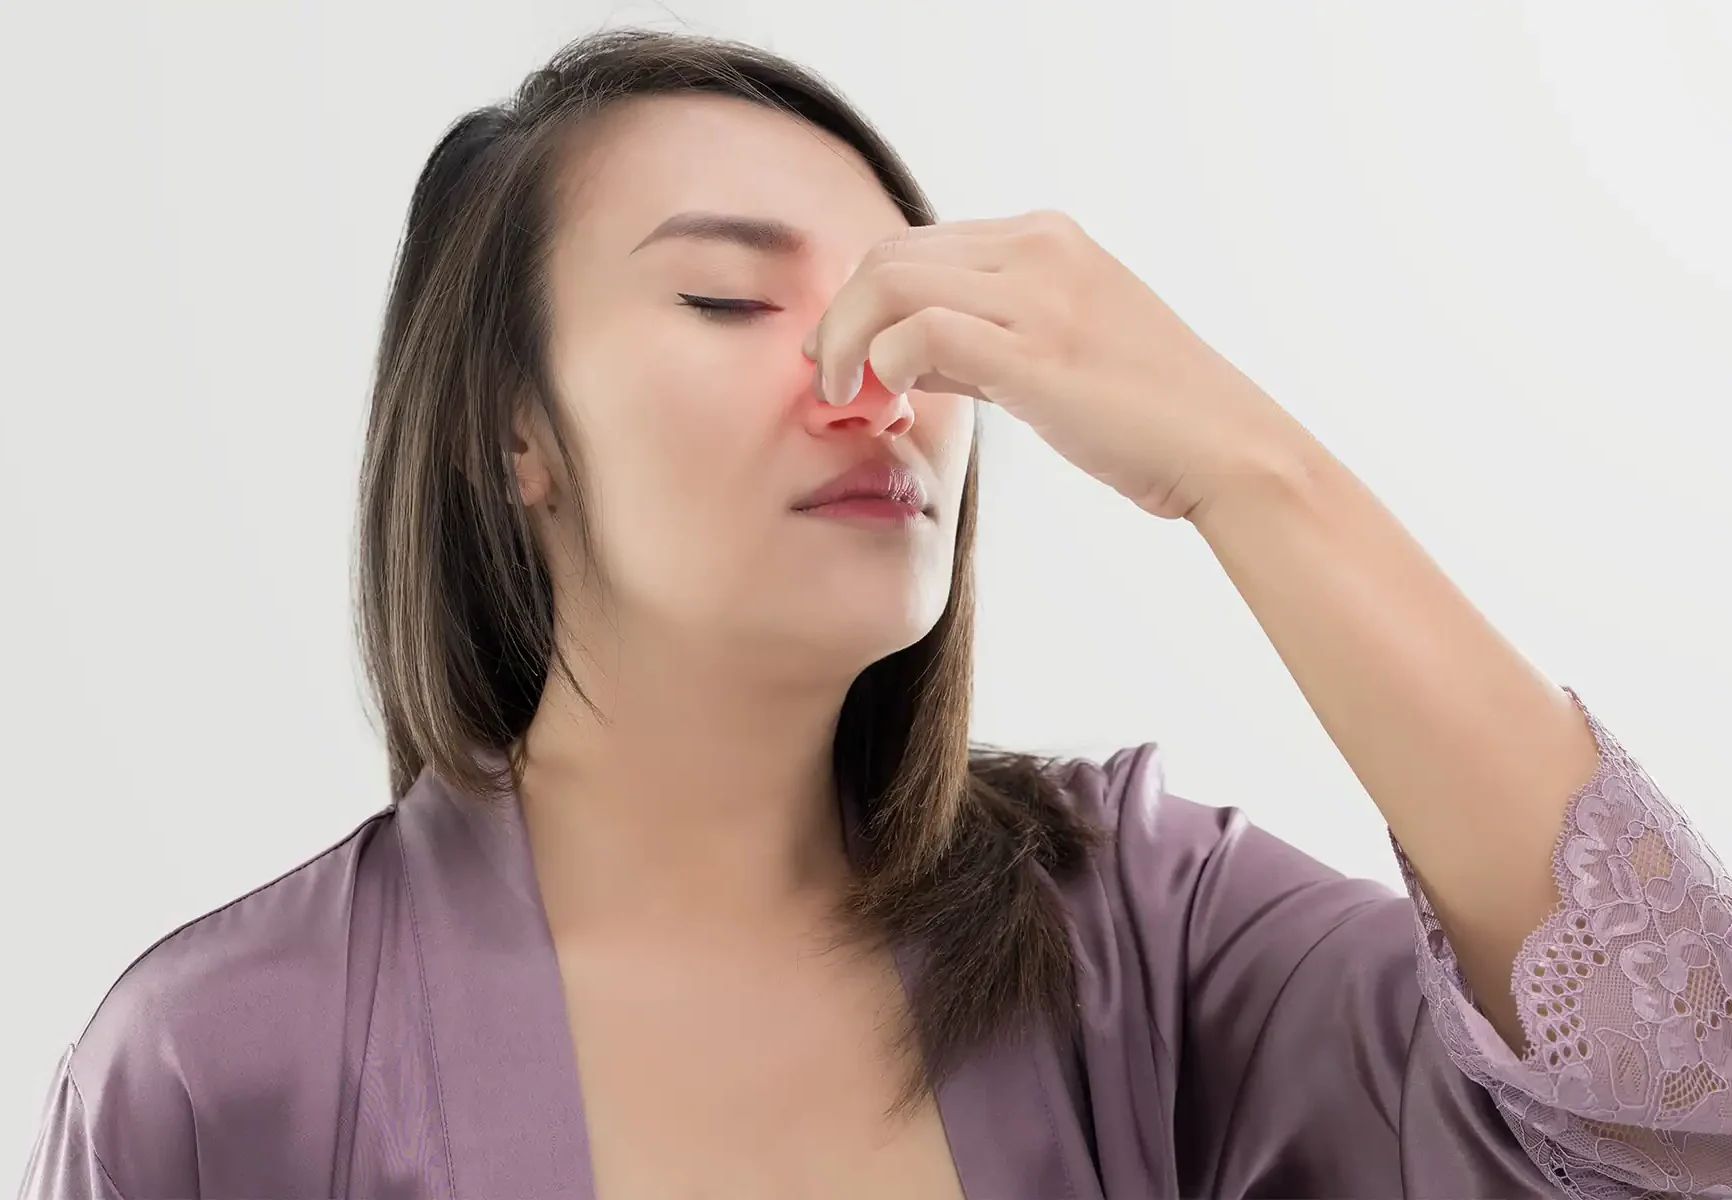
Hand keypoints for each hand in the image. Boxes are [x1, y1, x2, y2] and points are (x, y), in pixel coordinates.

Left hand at [803, 210, 1315, 521]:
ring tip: (843, 397)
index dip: (861, 300)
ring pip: (891, 282)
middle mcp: (1041, 248)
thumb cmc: (1146, 416)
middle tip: (827, 381)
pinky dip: (884, 364)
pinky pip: (922, 332)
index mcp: (1047, 237)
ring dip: (847, 340)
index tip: (845, 358)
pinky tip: (890, 400)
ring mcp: (1042, 295)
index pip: (915, 244)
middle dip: (840, 317)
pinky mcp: (1039, 354)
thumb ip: (980, 340)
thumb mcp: (1058, 353)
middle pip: (888, 254)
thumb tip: (899, 353)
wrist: (1229, 449)